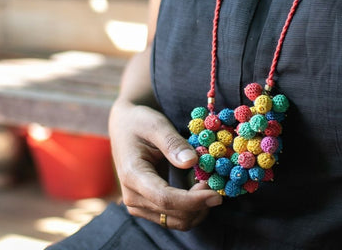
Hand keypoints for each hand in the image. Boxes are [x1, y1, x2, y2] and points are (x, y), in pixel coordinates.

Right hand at [109, 99, 221, 230]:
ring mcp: (139, 205)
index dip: (192, 200)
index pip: (165, 198)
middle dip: (199, 202)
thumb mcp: (156, 124)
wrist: (125, 127)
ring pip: (176, 220)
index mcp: (132, 175)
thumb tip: (191, 162)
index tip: (216, 194)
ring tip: (207, 181)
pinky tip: (198, 186)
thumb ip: (172, 143)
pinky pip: (174, 216)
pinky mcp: (147, 207)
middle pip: (173, 214)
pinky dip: (191, 206)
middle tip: (216, 181)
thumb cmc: (140, 122)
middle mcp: (133, 197)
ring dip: (197, 207)